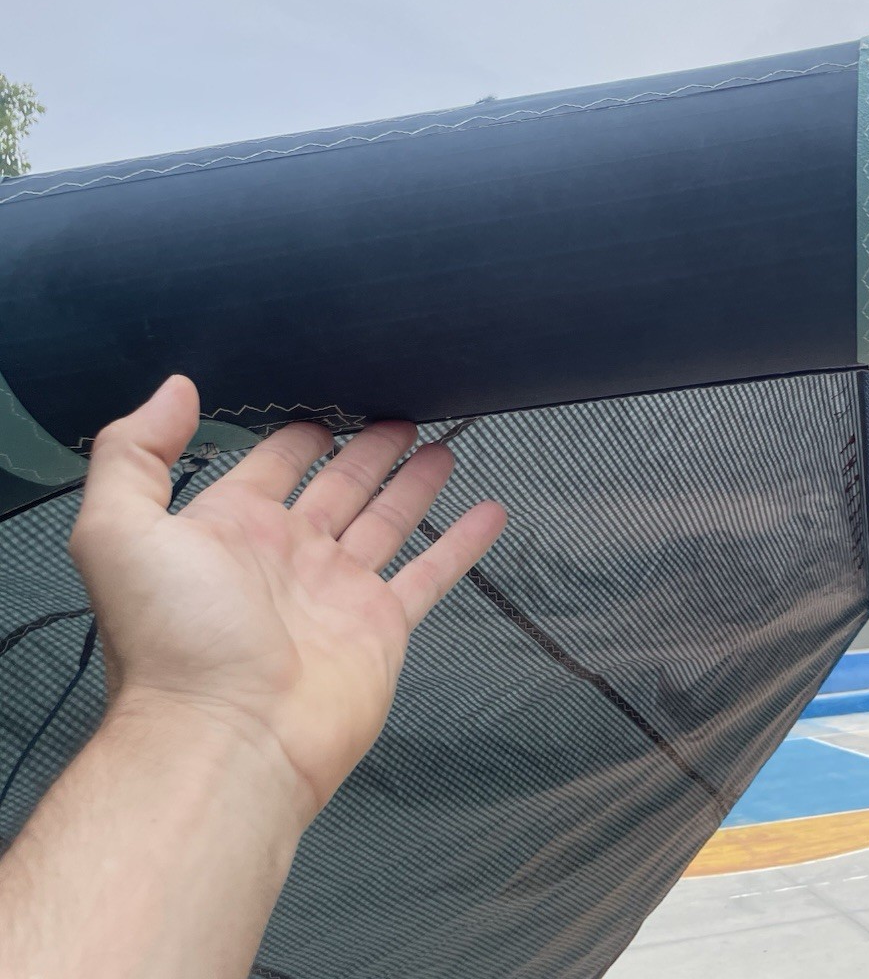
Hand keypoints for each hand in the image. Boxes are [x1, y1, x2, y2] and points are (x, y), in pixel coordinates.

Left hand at [67, 375, 506, 823]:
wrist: (228, 738)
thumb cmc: (172, 642)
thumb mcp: (119, 533)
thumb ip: (135, 454)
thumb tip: (174, 389)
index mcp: (228, 531)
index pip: (268, 468)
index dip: (295, 438)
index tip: (327, 409)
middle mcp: (286, 558)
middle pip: (337, 488)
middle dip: (366, 451)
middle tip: (401, 415)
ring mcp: (338, 593)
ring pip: (386, 522)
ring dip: (413, 484)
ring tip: (442, 446)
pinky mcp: (382, 626)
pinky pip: (430, 573)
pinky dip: (461, 543)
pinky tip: (489, 511)